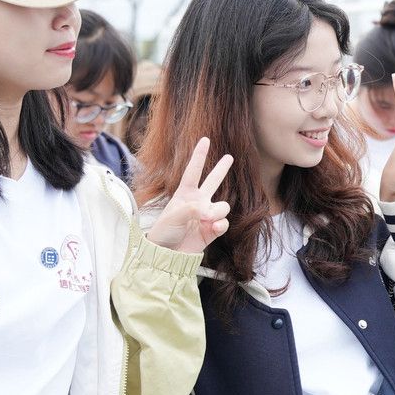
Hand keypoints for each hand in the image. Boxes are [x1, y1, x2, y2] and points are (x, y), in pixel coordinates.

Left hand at [145, 137, 232, 253]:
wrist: (167, 255)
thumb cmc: (164, 232)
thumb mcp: (174, 216)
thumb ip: (193, 209)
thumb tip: (210, 211)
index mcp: (185, 194)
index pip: (194, 171)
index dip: (199, 155)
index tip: (205, 140)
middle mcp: (198, 202)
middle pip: (213, 181)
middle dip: (221, 169)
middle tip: (229, 157)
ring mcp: (206, 216)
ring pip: (223, 206)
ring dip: (217, 212)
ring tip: (206, 220)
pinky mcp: (213, 230)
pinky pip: (224, 223)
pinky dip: (220, 225)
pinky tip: (211, 229)